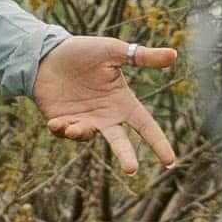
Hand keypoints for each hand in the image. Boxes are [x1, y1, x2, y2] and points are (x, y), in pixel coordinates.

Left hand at [32, 33, 181, 176]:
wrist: (47, 54)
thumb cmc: (83, 51)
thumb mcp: (114, 51)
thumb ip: (142, 56)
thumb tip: (174, 55)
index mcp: (122, 102)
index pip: (146, 126)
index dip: (158, 143)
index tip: (170, 161)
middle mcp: (105, 116)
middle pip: (120, 142)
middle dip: (126, 156)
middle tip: (131, 169)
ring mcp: (84, 120)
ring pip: (88, 137)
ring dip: (81, 133)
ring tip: (72, 128)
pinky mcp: (62, 122)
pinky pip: (64, 133)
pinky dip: (61, 130)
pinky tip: (55, 123)